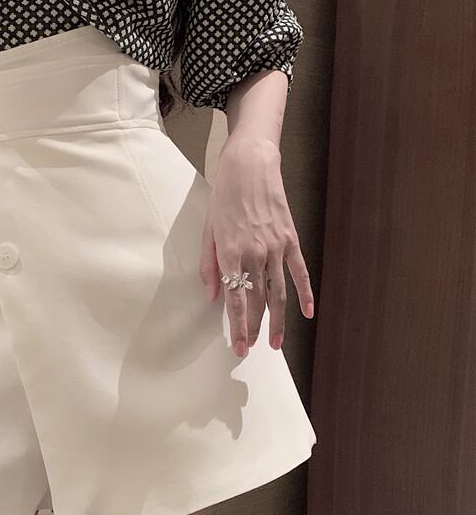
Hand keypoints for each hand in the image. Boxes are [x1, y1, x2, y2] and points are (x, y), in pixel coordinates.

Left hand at [199, 131, 313, 357]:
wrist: (249, 165)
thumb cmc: (223, 197)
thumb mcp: (207, 230)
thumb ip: (208, 265)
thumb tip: (212, 295)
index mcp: (230, 253)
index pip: (235, 300)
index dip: (238, 327)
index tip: (240, 348)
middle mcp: (254, 254)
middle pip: (257, 301)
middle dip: (255, 329)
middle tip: (253, 349)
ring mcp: (275, 247)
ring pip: (279, 292)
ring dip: (279, 321)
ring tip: (277, 343)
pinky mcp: (291, 238)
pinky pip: (300, 272)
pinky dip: (305, 293)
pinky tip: (307, 313)